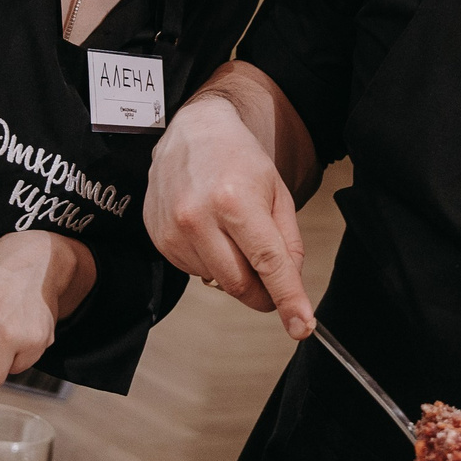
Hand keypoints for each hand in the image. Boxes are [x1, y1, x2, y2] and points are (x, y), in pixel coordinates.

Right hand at [145, 89, 313, 339]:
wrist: (192, 133)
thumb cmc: (239, 161)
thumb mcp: (278, 194)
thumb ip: (288, 244)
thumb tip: (290, 289)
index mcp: (235, 202)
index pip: (268, 264)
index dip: (288, 300)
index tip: (302, 327)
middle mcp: (198, 218)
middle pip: (240, 284)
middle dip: (263, 294)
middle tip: (273, 283)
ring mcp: (173, 231)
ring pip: (217, 282)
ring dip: (234, 272)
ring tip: (232, 232)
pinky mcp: (158, 238)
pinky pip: (194, 272)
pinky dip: (210, 262)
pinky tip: (210, 231)